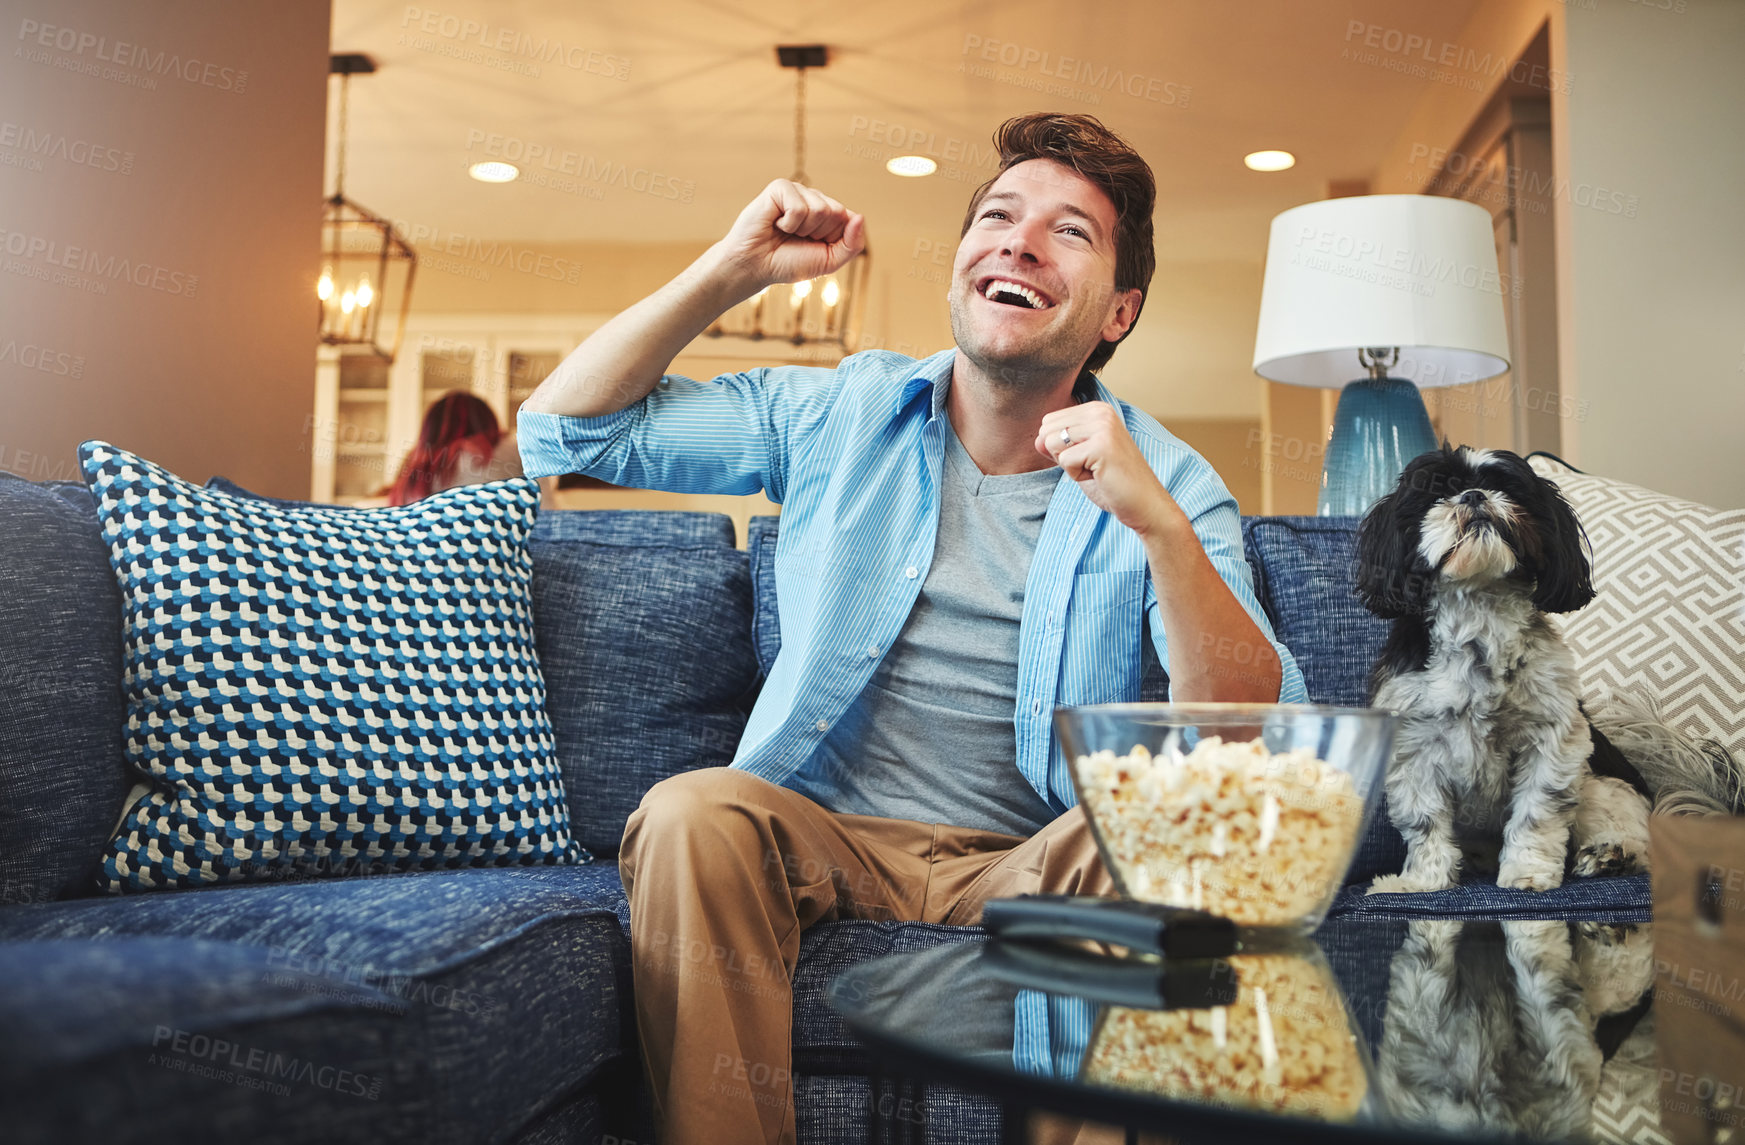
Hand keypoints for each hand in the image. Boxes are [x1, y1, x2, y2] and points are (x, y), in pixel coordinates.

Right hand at [714, 179, 865, 293]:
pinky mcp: (780, 188)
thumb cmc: (789, 263)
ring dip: (802, 229)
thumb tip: (860, 217)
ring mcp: (798, 191)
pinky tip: (776, 223)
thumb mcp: (829, 261)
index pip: (849, 219)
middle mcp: (815, 199)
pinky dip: (789, 223)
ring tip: (785, 231)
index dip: (833, 239)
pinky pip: (799, 207)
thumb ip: (852, 244)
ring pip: (820, 209)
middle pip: (837, 212)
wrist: (755, 266)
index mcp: (828, 214)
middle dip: (819, 233)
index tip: (814, 246)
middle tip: (798, 239)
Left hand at [1034, 402, 1176, 536]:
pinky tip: (1099, 476)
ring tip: (1096, 470)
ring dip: (1069, 466)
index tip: (1089, 458)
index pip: (1049, 421)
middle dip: (1062, 455)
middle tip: (1091, 466)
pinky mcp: (1102, 445)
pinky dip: (1077, 475)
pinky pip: (1064, 460)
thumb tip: (1036, 440)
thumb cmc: (1113, 483)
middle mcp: (1101, 411)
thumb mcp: (1079, 459)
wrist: (1144, 504)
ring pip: (1052, 443)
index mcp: (1097, 409)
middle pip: (1047, 430)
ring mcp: (1103, 426)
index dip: (1061, 448)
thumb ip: (1057, 446)